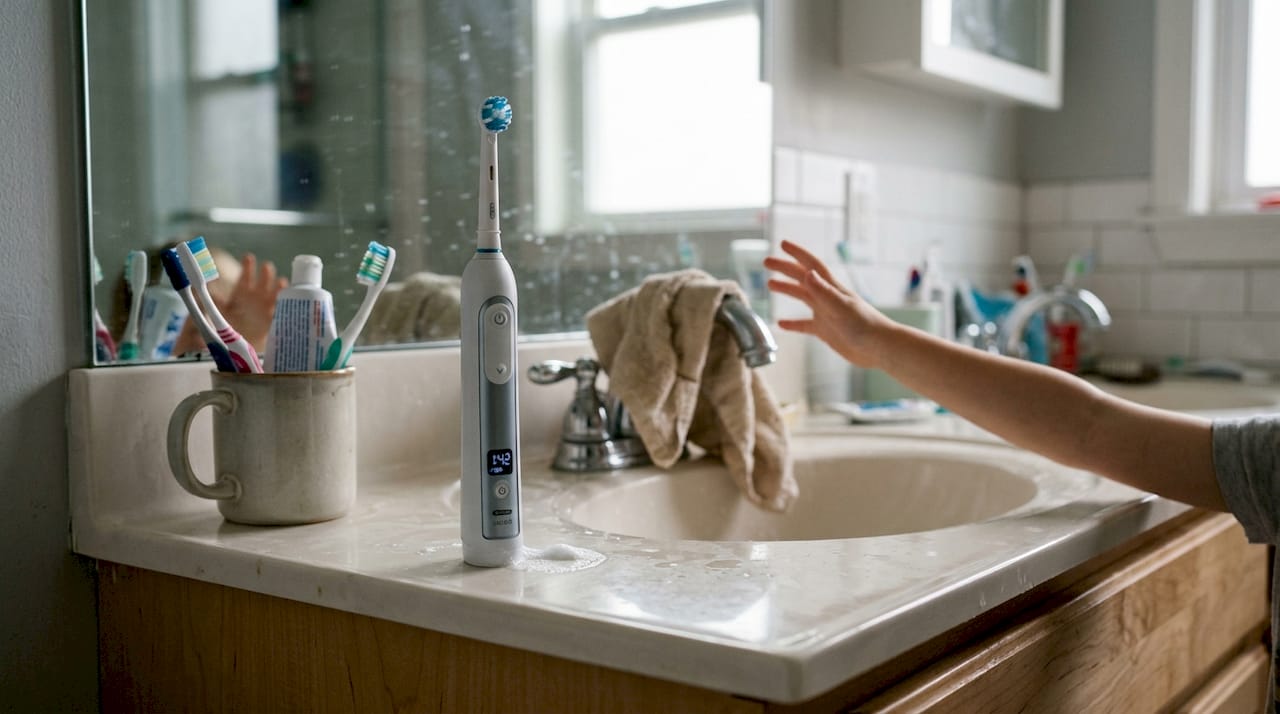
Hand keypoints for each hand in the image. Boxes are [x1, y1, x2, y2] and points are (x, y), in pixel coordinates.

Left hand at [222, 253, 286, 351]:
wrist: (238, 345)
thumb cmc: (227, 327)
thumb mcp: (217, 315)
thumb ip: (213, 304)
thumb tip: (207, 292)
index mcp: (241, 294)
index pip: (245, 278)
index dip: (248, 267)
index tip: (249, 257)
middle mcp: (255, 298)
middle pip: (263, 282)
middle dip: (265, 274)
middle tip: (267, 267)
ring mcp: (265, 308)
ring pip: (274, 294)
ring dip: (278, 287)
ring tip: (281, 282)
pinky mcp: (272, 320)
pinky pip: (280, 311)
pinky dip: (284, 305)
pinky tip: (287, 300)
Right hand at [764, 239, 892, 368]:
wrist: (880, 348)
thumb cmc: (865, 326)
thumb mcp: (841, 307)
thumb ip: (823, 291)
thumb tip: (806, 273)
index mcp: (832, 289)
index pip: (812, 266)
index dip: (797, 254)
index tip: (782, 244)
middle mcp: (828, 298)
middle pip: (803, 278)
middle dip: (785, 268)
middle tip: (767, 262)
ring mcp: (826, 314)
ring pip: (803, 297)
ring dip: (787, 290)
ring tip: (770, 284)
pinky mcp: (826, 331)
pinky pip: (805, 325)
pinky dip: (793, 324)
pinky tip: (781, 324)